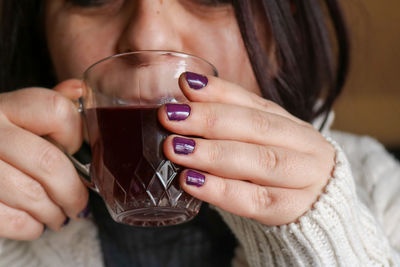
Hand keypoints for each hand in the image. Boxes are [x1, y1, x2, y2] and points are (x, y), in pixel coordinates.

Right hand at [0, 80, 87, 239]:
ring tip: (59, 216)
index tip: (75, 151)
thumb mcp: (21, 116)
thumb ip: (50, 105)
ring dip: (53, 212)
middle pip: (48, 161)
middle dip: (72, 191)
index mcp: (8, 106)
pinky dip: (30, 227)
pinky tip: (34, 223)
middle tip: (79, 203)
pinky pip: (9, 219)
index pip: (57, 110)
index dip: (75, 134)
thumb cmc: (2, 140)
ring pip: (29, 194)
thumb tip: (80, 91)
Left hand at [159, 73, 334, 225]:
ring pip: (259, 161)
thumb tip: (186, 102)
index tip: (185, 83)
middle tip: (170, 116)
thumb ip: (233, 127)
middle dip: (210, 120)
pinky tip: (191, 182)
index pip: (254, 103)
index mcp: (293, 125)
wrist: (319, 213)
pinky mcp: (292, 211)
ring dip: (213, 153)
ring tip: (176, 148)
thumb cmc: (277, 175)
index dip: (219, 92)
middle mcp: (304, 146)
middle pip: (257, 127)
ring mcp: (303, 178)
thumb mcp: (263, 146)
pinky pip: (256, 200)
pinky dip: (221, 190)